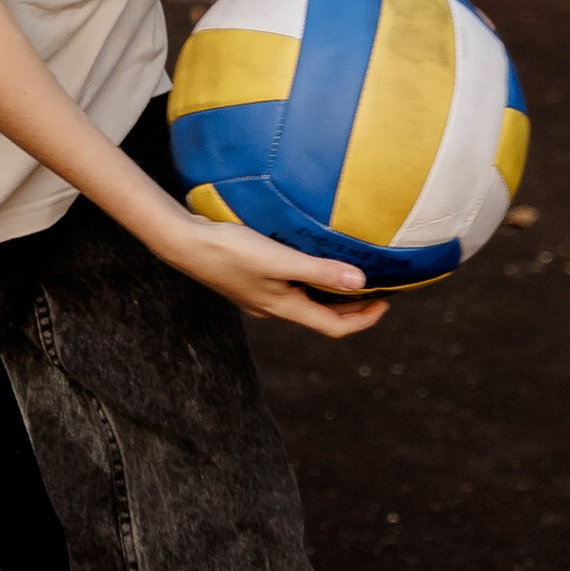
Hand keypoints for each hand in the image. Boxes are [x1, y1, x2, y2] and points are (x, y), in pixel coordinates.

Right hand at [156, 201, 390, 339]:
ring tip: (349, 273)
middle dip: (351, 307)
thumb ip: (319, 271)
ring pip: (305, 301)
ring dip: (330, 293)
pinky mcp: (249, 281)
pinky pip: (289, 287)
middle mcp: (274, 308)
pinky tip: (308, 259)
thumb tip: (361, 284)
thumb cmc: (230, 251)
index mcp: (284, 308)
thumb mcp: (280, 260)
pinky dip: (309, 280)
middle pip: (321, 316)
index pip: (334, 326)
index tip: (385, 303)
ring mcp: (260, 296)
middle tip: (376, 289)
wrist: (184, 243)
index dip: (363, 320)